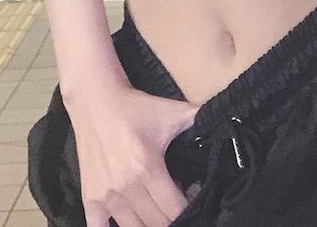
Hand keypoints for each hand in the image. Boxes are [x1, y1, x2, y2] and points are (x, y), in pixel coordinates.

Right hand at [66, 82, 201, 226]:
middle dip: (173, 217)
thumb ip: (199, 120)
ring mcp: (106, 196)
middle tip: (177, 201)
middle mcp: (126, 187)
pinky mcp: (90, 198)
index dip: (189, 207)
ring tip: (158, 207)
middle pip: (157, 224)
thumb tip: (226, 121)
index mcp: (147, 168)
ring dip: (150, 224)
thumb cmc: (136, 108)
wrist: (97, 102)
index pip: (174, 209)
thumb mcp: (172, 111)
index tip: (193, 193)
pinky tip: (130, 221)